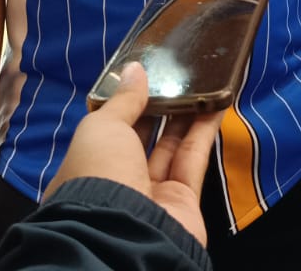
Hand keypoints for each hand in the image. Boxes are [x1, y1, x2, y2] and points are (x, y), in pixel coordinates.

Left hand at [47, 62, 222, 247]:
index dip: (123, 105)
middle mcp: (117, 183)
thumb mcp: (102, 128)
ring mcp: (151, 194)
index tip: (140, 79)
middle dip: (156, 109)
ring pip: (170, 148)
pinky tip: (215, 104)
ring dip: (184, 115)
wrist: (126, 231)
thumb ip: (123, 100)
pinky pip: (193, 159)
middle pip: (140, 140)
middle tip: (173, 77)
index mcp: (85, 169)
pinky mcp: (183, 199)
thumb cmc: (100, 173)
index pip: (106, 132)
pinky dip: (204, 132)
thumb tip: (134, 69)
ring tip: (199, 82)